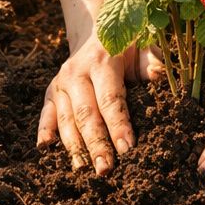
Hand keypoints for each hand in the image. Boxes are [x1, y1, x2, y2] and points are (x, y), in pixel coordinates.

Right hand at [38, 38, 162, 173]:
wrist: (96, 34)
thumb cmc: (127, 48)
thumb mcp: (141, 49)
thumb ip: (151, 62)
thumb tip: (159, 75)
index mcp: (102, 62)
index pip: (110, 98)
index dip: (118, 124)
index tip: (127, 148)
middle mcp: (76, 73)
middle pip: (86, 114)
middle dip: (96, 144)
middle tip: (105, 169)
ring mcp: (60, 83)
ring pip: (65, 119)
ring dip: (74, 146)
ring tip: (83, 169)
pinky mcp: (50, 92)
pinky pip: (46, 114)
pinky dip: (44, 130)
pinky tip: (46, 148)